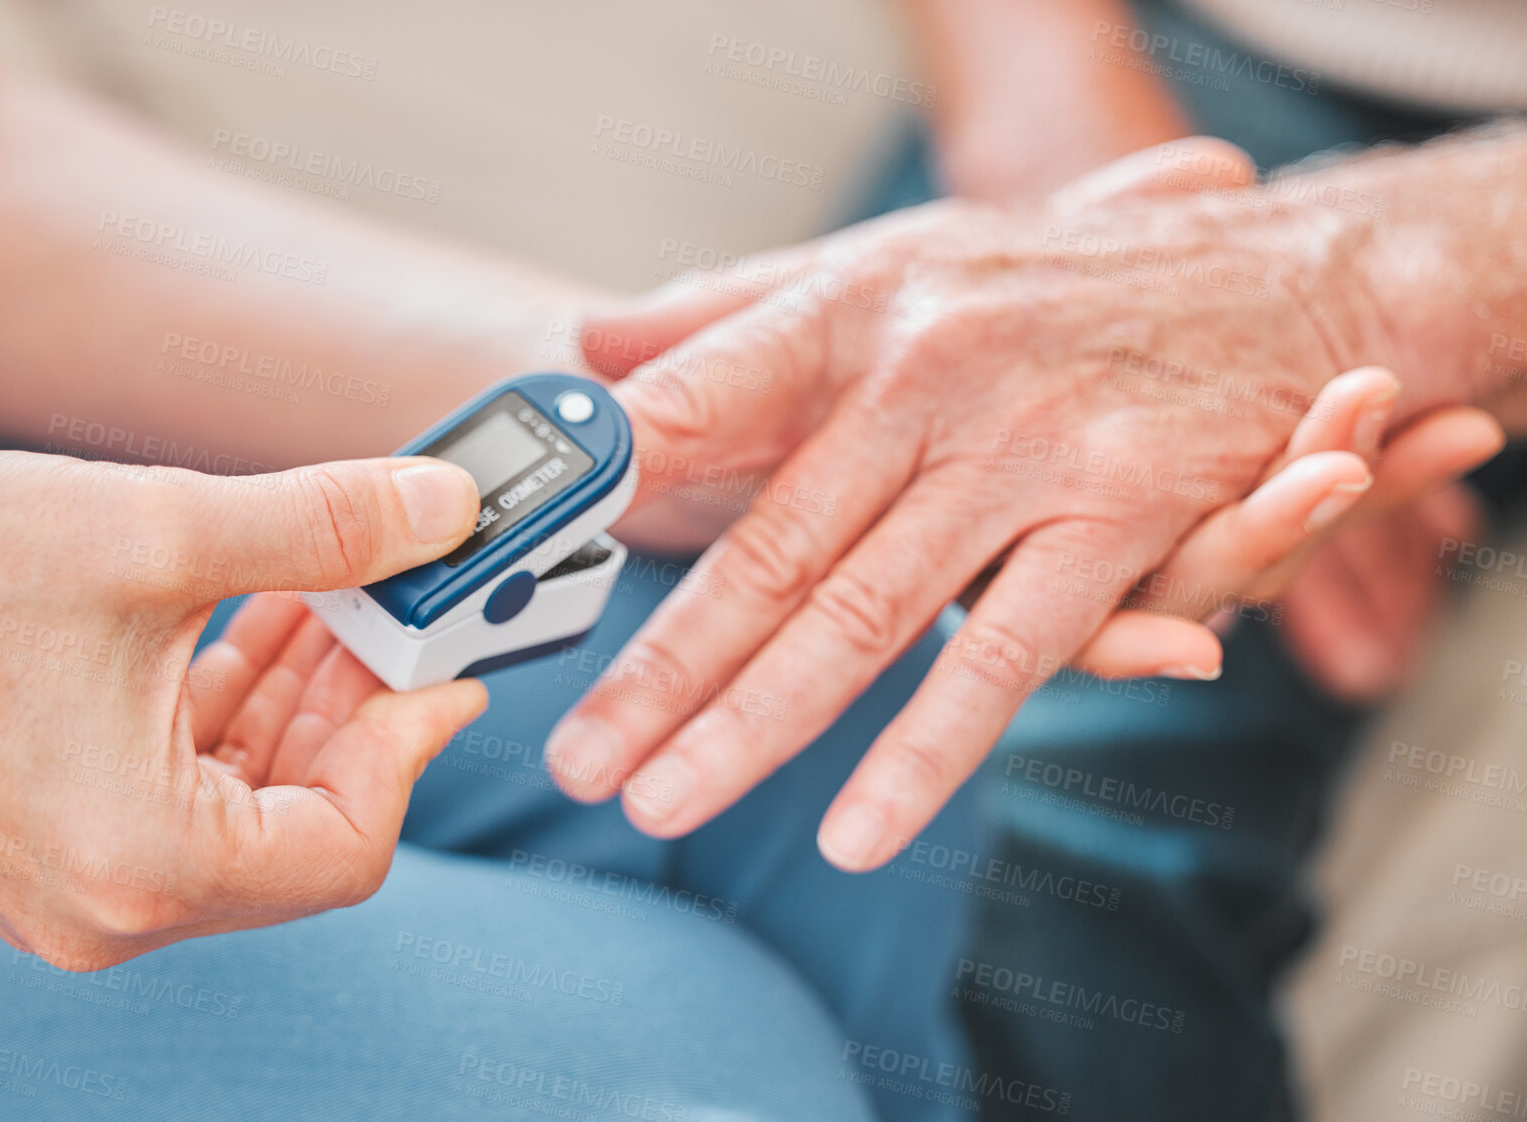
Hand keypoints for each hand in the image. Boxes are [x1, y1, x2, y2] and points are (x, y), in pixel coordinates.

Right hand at [0, 450, 485, 968]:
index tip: (453, 668)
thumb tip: (443, 505)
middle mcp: (114, 904)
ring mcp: (82, 881)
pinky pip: (186, 789)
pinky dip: (234, 709)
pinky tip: (268, 616)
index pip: (347, 845)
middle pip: (303, 823)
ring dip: (302, 698)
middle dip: (361, 707)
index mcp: (146, 864)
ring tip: (342, 594)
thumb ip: (323, 527)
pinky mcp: (58, 841)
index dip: (414, 748)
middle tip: (406, 611)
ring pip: (247, 800)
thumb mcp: (159, 534)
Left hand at [547, 143, 1434, 870]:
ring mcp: (1024, 450)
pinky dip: (927, 751)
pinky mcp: (1121, 515)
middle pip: (769, 546)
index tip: (527, 558)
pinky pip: (1007, 655)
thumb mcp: (884, 265)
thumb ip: (732, 316)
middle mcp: (928, 375)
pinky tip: (856, 831)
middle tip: (578, 756)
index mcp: (854, 311)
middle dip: (661, 664)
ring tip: (661, 801)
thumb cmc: (1049, 283)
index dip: (610, 477)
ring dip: (755, 724)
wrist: (1274, 269)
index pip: (705, 397)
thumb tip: (587, 346)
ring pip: (865, 613)